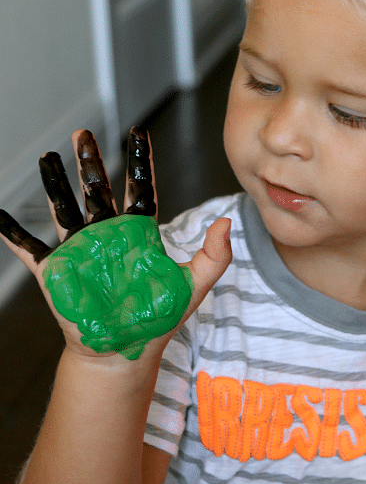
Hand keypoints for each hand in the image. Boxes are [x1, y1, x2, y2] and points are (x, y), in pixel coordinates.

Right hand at [0, 128, 230, 358]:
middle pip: (97, 187)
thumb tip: (227, 221)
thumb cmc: (157, 319)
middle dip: (89, 159)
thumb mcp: (192, 286)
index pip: (140, 187)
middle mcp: (107, 233)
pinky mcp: (55, 270)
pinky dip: (11, 232)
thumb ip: (214, 256)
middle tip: (82, 132)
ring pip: (63, 206)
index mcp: (138, 232)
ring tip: (47, 155)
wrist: (123, 351)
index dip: (140, 160)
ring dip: (54, 182)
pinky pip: (28, 247)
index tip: (138, 131)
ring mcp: (79, 249)